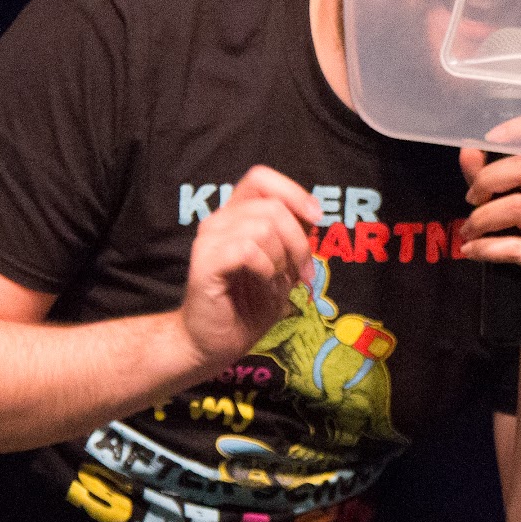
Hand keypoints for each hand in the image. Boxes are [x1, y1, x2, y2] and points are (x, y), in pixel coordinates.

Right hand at [177, 165, 319, 366]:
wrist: (214, 343)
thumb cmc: (247, 305)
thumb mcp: (282, 266)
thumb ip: (293, 237)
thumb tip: (313, 215)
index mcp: (236, 215)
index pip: (261, 178)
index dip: (293, 192)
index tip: (315, 218)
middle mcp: (219, 221)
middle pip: (273, 206)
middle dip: (298, 242)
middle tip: (301, 275)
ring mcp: (208, 240)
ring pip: (263, 227)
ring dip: (281, 260)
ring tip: (276, 283)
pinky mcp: (205, 263)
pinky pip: (248, 250)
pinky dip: (266, 270)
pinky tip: (263, 284)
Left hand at [456, 138, 520, 324]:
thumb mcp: (502, 208)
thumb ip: (485, 178)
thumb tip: (467, 148)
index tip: (489, 140)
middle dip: (488, 180)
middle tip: (470, 200)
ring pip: (520, 206)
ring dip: (482, 219)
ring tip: (467, 233)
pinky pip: (517, 247)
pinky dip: (486, 248)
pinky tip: (471, 253)